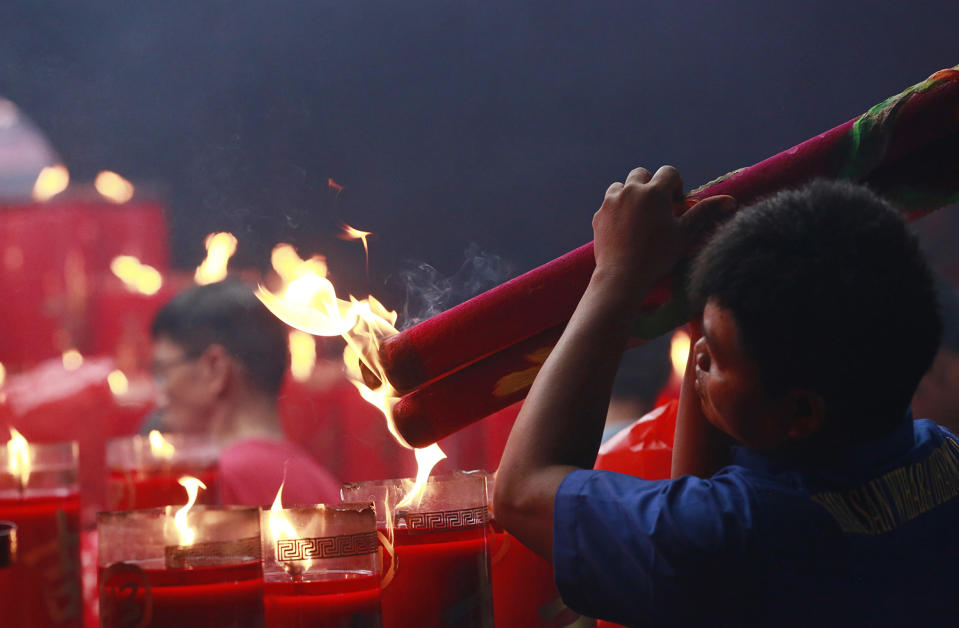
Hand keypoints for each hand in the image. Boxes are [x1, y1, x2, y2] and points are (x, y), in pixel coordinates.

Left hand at [592, 165, 735, 294]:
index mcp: (654, 191)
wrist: (623, 277)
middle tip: (656, 208)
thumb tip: (729, 201)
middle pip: (642, 174)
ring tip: (639, 215)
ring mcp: (611, 202)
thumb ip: (704, 212)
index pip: (668, 172)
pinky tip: (624, 229)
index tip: (675, 204)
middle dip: (650, 186)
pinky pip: (609, 204)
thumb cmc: (658, 255)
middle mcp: (630, 190)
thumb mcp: (685, 234)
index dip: (675, 186)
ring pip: (622, 186)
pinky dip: (617, 210)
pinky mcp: (598, 215)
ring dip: (631, 194)